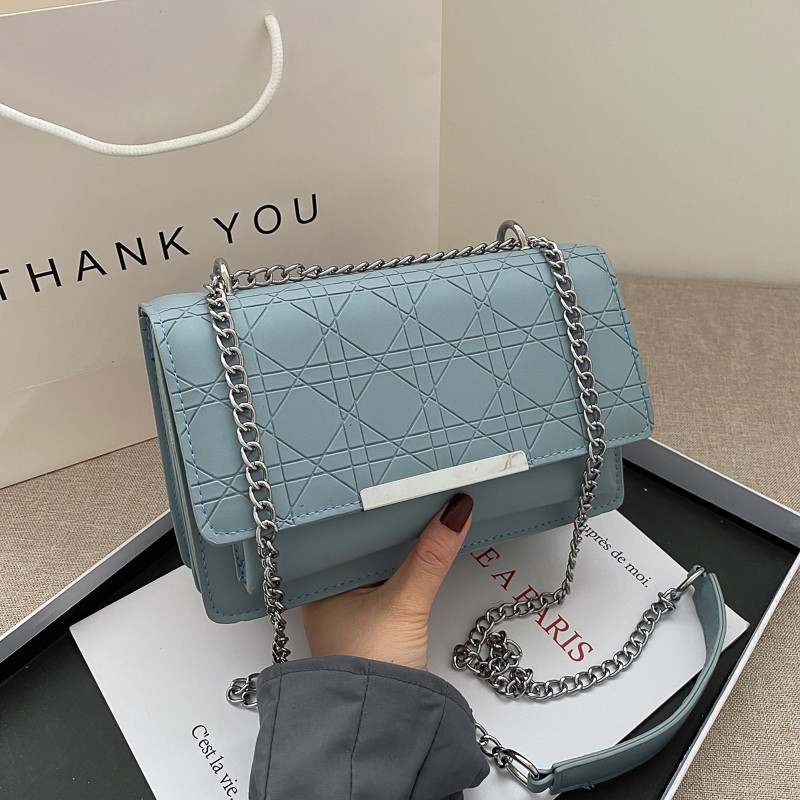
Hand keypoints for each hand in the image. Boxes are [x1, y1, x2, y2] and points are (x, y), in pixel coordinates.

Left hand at [301, 493, 473, 670]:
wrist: (380, 725)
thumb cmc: (370, 670)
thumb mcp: (405, 604)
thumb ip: (431, 557)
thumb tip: (456, 511)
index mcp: (320, 583)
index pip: (345, 531)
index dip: (370, 506)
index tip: (394, 481)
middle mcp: (332, 593)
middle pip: (364, 544)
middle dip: (390, 522)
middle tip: (414, 485)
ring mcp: (354, 607)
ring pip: (380, 561)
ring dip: (401, 543)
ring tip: (422, 506)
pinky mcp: (377, 620)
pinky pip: (392, 578)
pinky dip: (408, 564)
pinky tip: (423, 547)